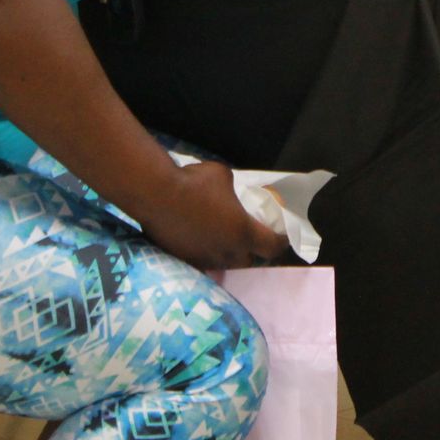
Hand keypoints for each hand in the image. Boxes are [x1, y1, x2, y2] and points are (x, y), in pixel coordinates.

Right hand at [140, 160, 287, 270]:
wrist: (156, 194)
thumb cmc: (194, 182)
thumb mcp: (224, 176)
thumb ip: (233, 188)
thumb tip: (228, 191)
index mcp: (243, 232)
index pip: (272, 247)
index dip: (281, 242)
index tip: (283, 236)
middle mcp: (226, 252)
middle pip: (248, 261)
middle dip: (252, 252)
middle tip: (250, 238)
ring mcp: (204, 259)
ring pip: (224, 263)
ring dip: (228, 254)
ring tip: (223, 239)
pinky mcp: (184, 260)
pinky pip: (202, 261)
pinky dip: (206, 252)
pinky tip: (200, 240)